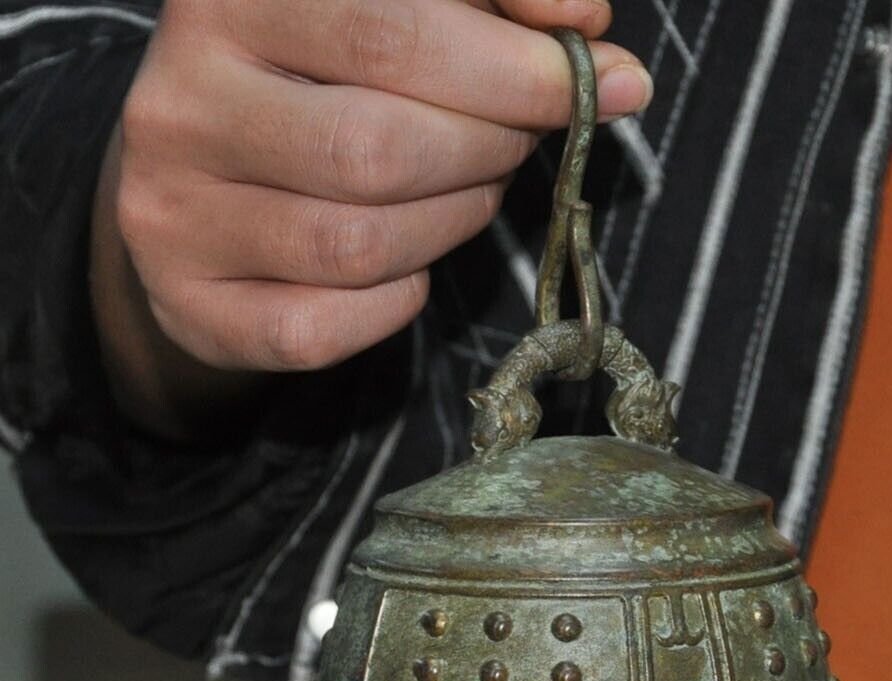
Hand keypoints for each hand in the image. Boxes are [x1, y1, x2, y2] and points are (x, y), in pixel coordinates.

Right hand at [89, 0, 649, 436]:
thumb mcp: (388, 17)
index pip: (392, 28)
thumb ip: (480, 8)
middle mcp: (182, 103)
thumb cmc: (321, 90)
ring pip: (359, 246)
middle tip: (523, 140)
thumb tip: (585, 21)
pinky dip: (393, 304)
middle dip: (491, 149)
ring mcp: (177, 215)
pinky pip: (324, 328)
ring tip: (470, 190)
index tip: (605, 76)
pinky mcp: (195, 307)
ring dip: (451, 226)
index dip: (517, 66)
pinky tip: (405, 267)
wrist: (205, 189)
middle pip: (380, 146)